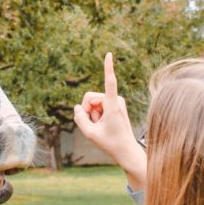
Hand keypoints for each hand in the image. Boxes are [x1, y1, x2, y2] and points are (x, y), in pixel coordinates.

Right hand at [74, 53, 146, 189]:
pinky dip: (96, 115)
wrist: (126, 150)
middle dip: (87, 109)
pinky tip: (103, 124)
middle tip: (95, 124)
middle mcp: (116, 100)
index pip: (110, 82)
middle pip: (90, 97)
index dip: (108, 67)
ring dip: (92, 114)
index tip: (109, 54)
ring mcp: (116, 102)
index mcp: (112, 105)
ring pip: (93, 102)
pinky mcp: (115, 105)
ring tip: (101, 125)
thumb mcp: (89, 133)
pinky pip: (98, 106)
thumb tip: (78, 106)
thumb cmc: (110, 143)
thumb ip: (79, 118)